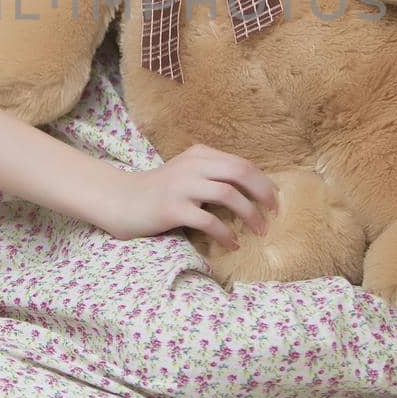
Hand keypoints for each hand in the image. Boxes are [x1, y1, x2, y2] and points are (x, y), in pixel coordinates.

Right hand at [101, 144, 279, 249]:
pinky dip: (225, 233)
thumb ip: (213, 174)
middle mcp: (192, 165)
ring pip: (228, 194)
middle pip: (240, 172)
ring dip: (250, 214)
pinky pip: (208, 220)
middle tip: (274, 214)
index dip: (263, 182)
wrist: (122, 201)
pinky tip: (232, 243)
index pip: (241, 163)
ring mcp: (181, 186)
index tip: (274, 201)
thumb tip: (253, 191)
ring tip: (259, 231)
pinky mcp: (172, 208)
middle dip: (263, 193)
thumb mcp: (187, 174)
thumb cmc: (159, 192)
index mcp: (199, 154)